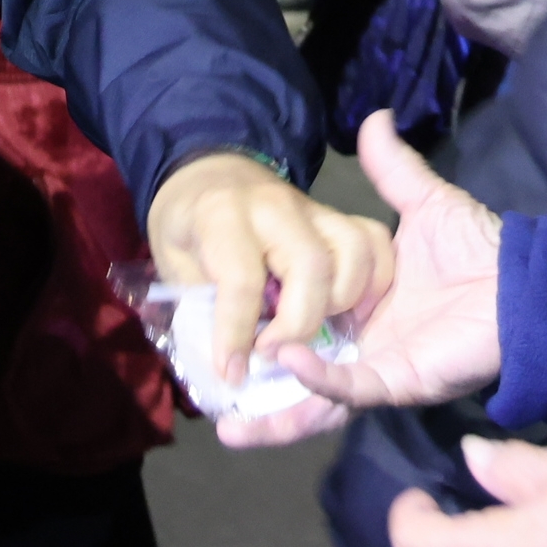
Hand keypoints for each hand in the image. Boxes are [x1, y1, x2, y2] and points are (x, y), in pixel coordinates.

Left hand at [146, 150, 392, 392]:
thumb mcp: (172, 261)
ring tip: (311, 327)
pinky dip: (372, 282)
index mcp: (223, 215)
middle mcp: (275, 206)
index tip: (233, 372)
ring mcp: (314, 209)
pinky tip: (347, 311)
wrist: (209, 174)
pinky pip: (374, 243)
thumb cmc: (186, 225)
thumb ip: (202, 307)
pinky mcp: (337, 218)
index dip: (238, 334)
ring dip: (342, 302)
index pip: (242, 279)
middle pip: (312, 266)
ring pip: (355, 253)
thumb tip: (234, 363)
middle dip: (299, 324)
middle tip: (274, 352)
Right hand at [222, 110, 506, 447]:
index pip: (300, 327)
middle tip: (209, 403)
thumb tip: (374, 117)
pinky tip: (286, 359)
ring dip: (274, 411)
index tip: (215, 323)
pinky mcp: (401, 380)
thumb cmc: (480, 248)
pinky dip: (319, 377)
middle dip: (256, 400)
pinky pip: (352, 385)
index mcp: (360, 310)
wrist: (527, 280)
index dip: (260, 330)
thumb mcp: (423, 204)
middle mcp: (364, 346)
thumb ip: (392, 170)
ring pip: (317, 400)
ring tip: (228, 414)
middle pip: (299, 381)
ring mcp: (379, 368)